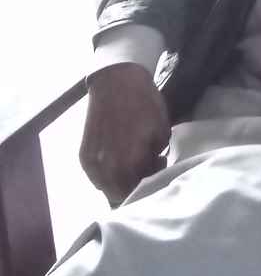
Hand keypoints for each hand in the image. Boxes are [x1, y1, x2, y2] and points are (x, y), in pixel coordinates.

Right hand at [79, 62, 169, 205]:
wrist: (116, 81)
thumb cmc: (144, 103)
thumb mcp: (162, 132)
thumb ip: (156, 157)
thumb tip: (152, 165)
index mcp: (128, 166)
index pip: (139, 192)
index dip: (150, 183)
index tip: (157, 169)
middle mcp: (106, 172)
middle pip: (120, 194)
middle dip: (134, 185)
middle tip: (145, 166)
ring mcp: (91, 165)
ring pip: (106, 187)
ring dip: (118, 181)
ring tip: (131, 161)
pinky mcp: (82, 156)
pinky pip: (95, 176)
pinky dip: (107, 172)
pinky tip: (117, 158)